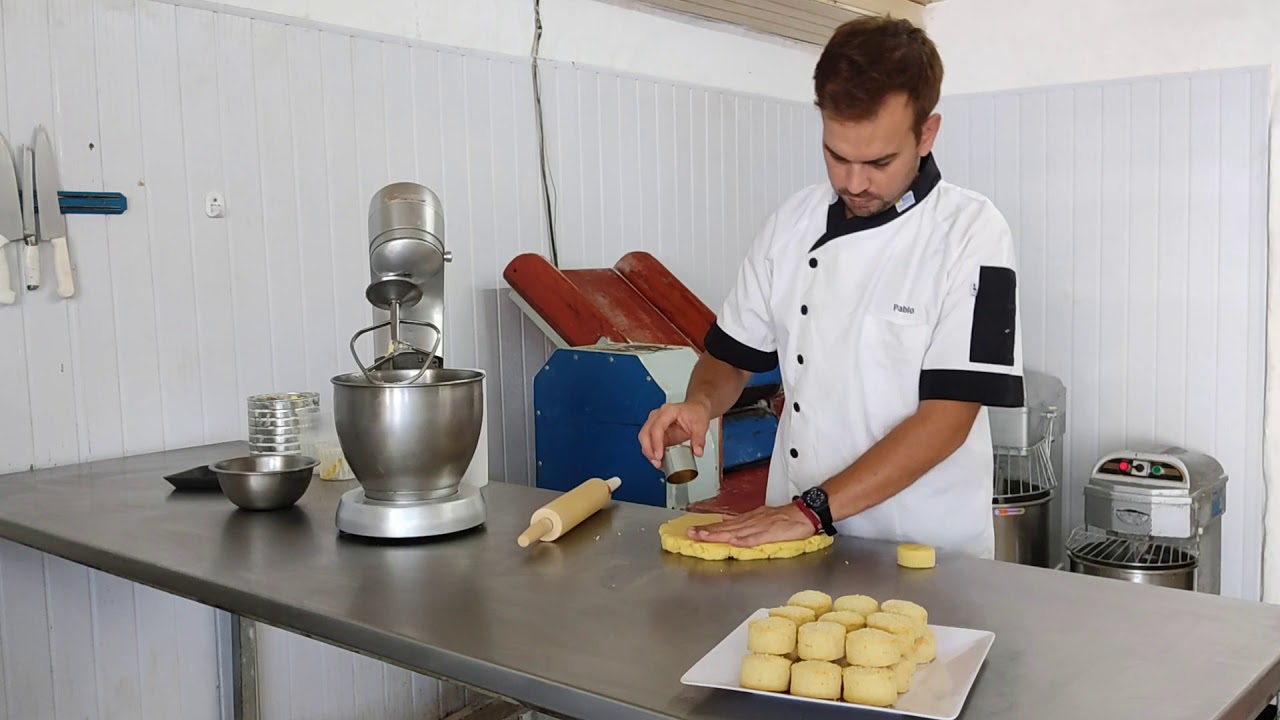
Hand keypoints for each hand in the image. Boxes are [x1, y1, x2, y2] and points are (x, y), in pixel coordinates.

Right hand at [638, 400, 710, 468]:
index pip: (656, 427)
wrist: (695, 409)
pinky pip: (650, 443)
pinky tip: (660, 461)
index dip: (656, 443)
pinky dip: (652, 453)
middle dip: (649, 450)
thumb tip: (697, 452)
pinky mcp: (656, 432)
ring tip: (659, 464)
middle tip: (657, 462)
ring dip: (649, 453)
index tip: (659, 455)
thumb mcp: (701, 425)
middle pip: (645, 433)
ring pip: (644, 439)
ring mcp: (655, 424)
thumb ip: (699, 439)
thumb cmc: (695, 412)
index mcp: (668, 411)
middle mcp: (657, 416)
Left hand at [687, 503, 816, 546]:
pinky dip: (745, 540)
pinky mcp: (773, 532)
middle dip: (708, 531)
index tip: (695, 530)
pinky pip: (757, 537)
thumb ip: (746, 523)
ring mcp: (762, 526)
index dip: (710, 528)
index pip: (727, 524)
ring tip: (704, 537)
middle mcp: (753, 520)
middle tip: (691, 533)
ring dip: (720, 534)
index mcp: (751, 518)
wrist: (807, 512)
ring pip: (737, 531)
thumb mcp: (763, 517)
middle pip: (727, 527)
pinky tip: (734, 543)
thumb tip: (727, 524)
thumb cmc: (788, 517)